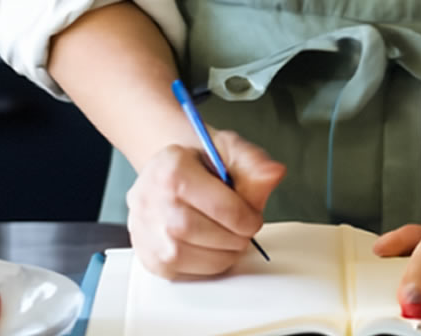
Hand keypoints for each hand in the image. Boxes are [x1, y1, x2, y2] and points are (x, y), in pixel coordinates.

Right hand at [125, 129, 285, 278]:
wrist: (168, 170)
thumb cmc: (199, 161)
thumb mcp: (227, 149)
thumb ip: (253, 162)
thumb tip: (274, 174)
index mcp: (173, 168)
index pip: (221, 206)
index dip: (247, 217)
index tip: (253, 217)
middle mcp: (152, 199)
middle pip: (207, 234)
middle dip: (236, 237)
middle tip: (244, 230)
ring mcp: (146, 230)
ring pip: (194, 257)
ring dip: (223, 254)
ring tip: (230, 239)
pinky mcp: (149, 256)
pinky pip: (184, 272)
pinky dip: (206, 265)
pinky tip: (211, 247)